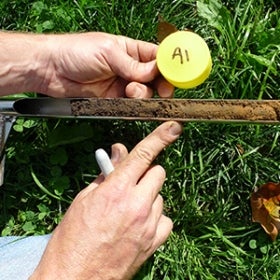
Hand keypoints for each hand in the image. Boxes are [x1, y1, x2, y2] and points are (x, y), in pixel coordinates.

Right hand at [29, 121, 181, 279]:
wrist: (76, 278)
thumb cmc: (73, 238)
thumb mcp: (85, 198)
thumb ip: (108, 173)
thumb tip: (120, 152)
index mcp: (116, 190)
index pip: (142, 155)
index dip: (159, 138)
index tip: (173, 127)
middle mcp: (137, 205)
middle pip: (158, 173)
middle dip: (145, 173)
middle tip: (129, 183)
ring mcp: (149, 225)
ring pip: (159, 196)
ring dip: (148, 196)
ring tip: (128, 210)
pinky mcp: (155, 242)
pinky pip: (164, 218)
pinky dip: (154, 217)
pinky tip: (139, 224)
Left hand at [39, 32, 173, 97]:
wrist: (51, 70)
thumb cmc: (76, 52)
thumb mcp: (108, 52)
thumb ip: (132, 65)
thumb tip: (155, 72)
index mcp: (130, 50)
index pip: (157, 57)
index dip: (169, 66)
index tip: (177, 75)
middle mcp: (129, 68)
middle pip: (155, 79)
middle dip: (160, 85)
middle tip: (162, 90)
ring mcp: (122, 85)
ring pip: (144, 93)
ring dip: (142, 94)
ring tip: (130, 91)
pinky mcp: (113, 100)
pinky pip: (130, 105)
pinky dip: (133, 105)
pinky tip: (128, 100)